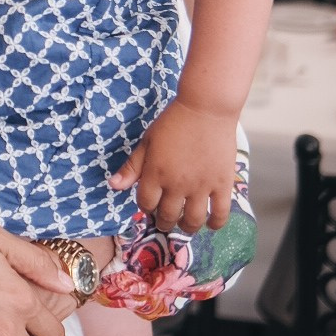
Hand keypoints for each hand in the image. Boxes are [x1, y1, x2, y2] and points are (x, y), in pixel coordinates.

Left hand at [109, 98, 237, 233]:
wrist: (206, 108)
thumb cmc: (173, 122)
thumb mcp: (147, 141)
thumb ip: (131, 167)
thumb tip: (113, 186)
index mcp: (155, 173)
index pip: (146, 204)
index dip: (146, 207)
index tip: (150, 204)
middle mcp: (177, 184)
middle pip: (168, 216)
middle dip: (164, 222)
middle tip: (166, 219)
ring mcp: (201, 186)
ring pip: (193, 221)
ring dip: (186, 227)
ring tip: (185, 224)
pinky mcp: (223, 184)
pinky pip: (220, 213)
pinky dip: (215, 224)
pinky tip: (210, 223)